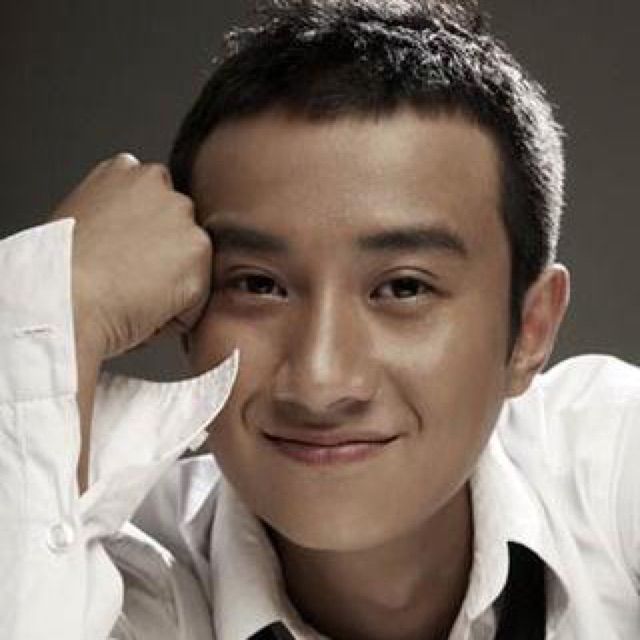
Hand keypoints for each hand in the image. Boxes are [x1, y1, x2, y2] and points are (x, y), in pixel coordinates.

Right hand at [52, 153, 211, 359]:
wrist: (65, 299)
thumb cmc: (59, 270)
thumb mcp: (80, 216)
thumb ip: (115, 210)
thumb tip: (127, 230)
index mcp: (128, 171)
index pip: (156, 203)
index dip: (144, 237)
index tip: (123, 255)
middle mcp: (161, 187)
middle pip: (180, 232)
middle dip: (164, 257)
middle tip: (128, 279)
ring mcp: (184, 218)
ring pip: (190, 266)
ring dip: (170, 286)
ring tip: (131, 295)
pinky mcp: (198, 253)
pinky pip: (196, 299)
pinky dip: (176, 315)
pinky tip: (144, 310)